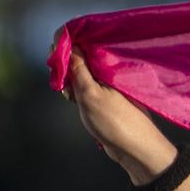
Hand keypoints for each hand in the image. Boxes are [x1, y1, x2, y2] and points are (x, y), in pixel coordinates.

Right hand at [61, 51, 176, 181]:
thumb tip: (67, 42)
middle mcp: (109, 69)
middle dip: (66, 66)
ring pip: (81, 72)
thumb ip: (78, 68)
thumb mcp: (90, 93)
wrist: (135, 150)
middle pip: (79, 56)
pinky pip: (87, 85)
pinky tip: (74, 100)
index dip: (66, 43)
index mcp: (109, 63)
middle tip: (65, 84)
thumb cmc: (115, 121)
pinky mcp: (106, 95)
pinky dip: (77, 91)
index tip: (55, 55)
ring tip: (71, 96)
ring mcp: (108, 83)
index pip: (84, 40)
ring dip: (70, 81)